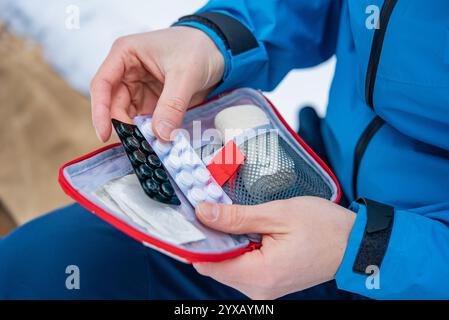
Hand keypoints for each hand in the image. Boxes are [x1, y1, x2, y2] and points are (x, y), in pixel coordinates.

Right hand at [90, 26, 224, 141]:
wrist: (218, 49)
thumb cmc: (198, 48)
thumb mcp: (185, 74)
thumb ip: (172, 105)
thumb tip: (161, 135)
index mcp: (125, 54)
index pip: (102, 84)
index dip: (100, 111)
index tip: (104, 133)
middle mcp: (127, 71)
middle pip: (114, 105)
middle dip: (124, 126)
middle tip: (138, 145)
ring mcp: (139, 88)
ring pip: (129, 116)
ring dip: (137, 132)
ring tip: (150, 145)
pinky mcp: (152, 101)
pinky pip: (145, 120)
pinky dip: (150, 132)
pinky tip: (158, 141)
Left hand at [194, 196, 355, 299]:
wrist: (356, 245)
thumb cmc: (325, 228)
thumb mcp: (278, 214)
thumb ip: (237, 217)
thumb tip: (204, 214)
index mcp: (259, 274)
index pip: (208, 263)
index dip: (197, 239)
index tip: (194, 216)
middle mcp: (258, 289)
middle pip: (216, 265)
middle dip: (213, 238)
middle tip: (219, 209)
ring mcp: (264, 289)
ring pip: (228, 266)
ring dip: (227, 242)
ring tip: (239, 218)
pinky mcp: (269, 283)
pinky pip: (243, 267)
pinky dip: (239, 249)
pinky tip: (249, 230)